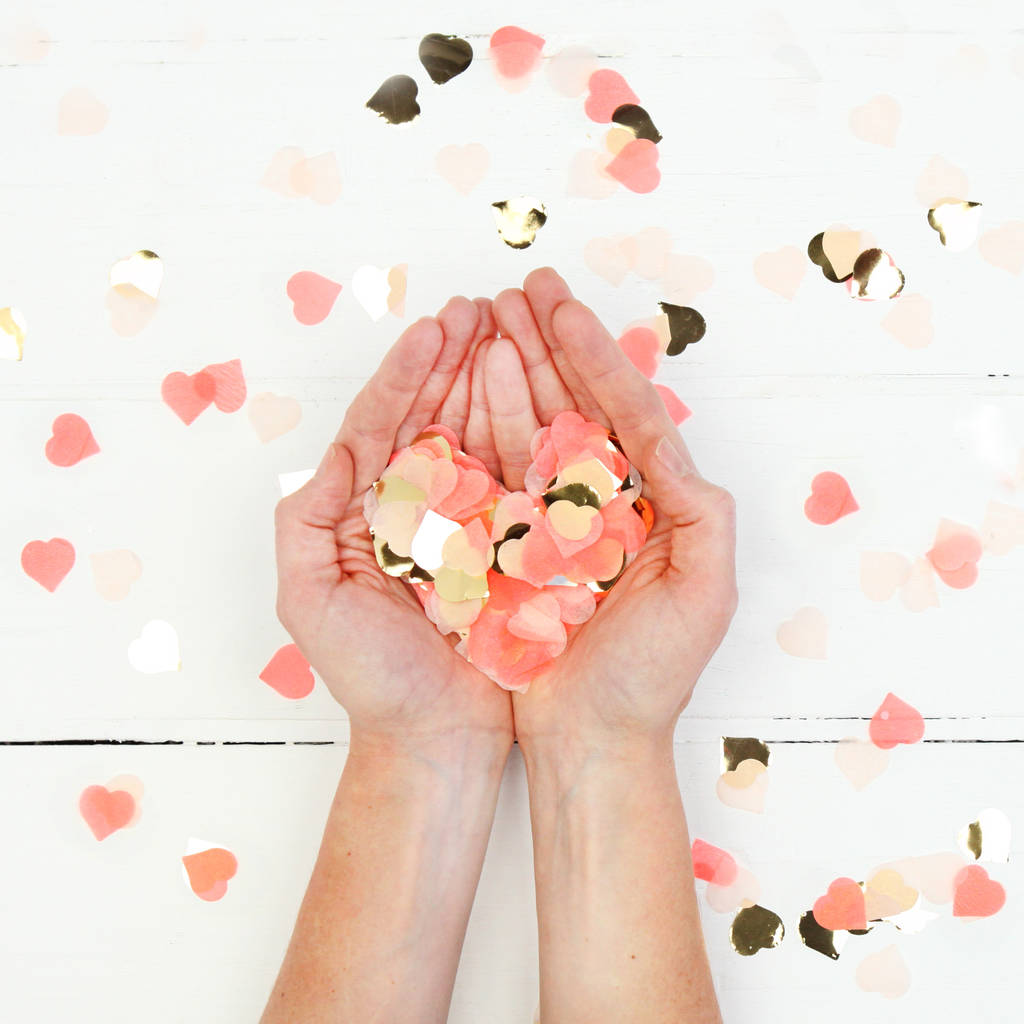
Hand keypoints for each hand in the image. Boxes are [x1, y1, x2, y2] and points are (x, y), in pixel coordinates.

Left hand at [273, 296, 514, 757]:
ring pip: (477, 434)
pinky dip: (526, 432)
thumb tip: (337, 451)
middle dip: (453, 358)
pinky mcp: (506, 543)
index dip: (407, 373)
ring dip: (491, 379)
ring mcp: (463, 521)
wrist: (435, 736)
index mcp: (363, 509)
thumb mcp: (309, 598)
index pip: (382, 423)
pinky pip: (516, 479)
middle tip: (481, 306)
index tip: (436, 328)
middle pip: (432, 415)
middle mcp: (414, 506)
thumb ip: (306, 521)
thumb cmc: (370, 677)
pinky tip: (540, 391)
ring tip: (511, 328)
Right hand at [484, 268, 737, 753]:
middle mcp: (607, 502)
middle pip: (577, 406)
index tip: (562, 310)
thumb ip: (704, 514)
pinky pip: (498, 475)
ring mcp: (557, 520)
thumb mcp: (705, 594)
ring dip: (514, 371)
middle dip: (550, 345)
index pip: (627, 413)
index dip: (596, 358)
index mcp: (657, 503)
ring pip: (534, 429)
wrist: (591, 738)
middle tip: (523, 289)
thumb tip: (681, 453)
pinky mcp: (515, 544)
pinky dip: (484, 427)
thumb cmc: (652, 677)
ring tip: (489, 318)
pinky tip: (467, 385)